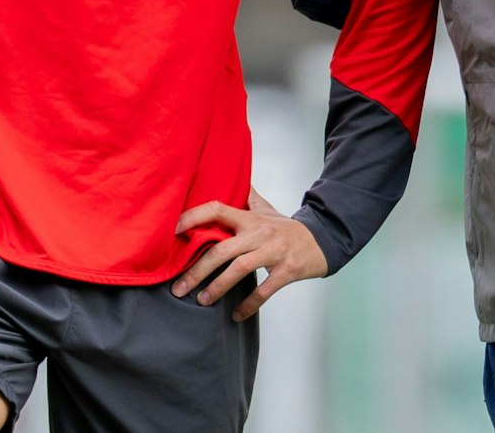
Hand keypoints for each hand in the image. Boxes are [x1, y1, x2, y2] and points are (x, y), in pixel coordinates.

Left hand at [172, 198, 328, 321]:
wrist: (323, 240)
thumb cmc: (287, 228)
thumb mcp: (267, 209)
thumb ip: (247, 198)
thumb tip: (235, 180)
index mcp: (249, 218)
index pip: (216, 210)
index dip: (192, 217)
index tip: (171, 231)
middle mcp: (258, 232)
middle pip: (221, 249)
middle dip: (197, 270)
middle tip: (179, 288)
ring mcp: (273, 251)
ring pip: (239, 269)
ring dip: (218, 287)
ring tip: (202, 301)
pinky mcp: (287, 269)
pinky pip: (265, 290)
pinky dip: (249, 304)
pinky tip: (236, 315)